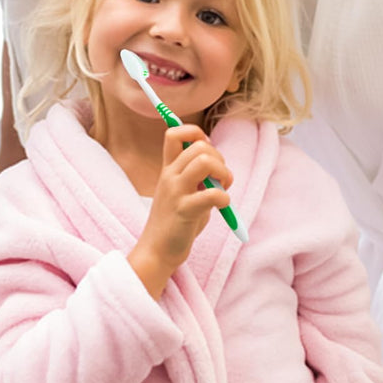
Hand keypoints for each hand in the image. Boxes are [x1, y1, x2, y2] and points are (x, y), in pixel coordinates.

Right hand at [129, 125, 233, 298]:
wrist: (157, 250)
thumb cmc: (175, 221)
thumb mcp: (181, 191)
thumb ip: (195, 176)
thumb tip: (218, 164)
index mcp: (168, 168)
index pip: (174, 132)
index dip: (194, 133)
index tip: (206, 149)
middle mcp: (170, 175)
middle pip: (198, 146)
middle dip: (218, 157)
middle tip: (220, 178)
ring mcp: (176, 192)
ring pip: (205, 162)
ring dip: (223, 172)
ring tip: (222, 189)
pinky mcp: (185, 211)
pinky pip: (213, 195)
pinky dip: (224, 199)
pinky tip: (221, 207)